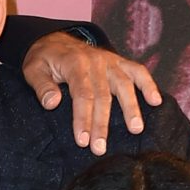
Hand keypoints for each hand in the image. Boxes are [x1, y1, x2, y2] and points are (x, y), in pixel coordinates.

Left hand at [23, 33, 161, 153]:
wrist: (56, 41)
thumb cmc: (44, 60)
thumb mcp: (33, 69)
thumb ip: (41, 86)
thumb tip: (52, 103)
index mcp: (74, 63)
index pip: (82, 94)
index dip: (83, 118)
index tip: (83, 141)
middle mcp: (96, 61)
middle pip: (102, 95)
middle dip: (102, 124)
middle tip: (100, 149)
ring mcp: (110, 61)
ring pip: (124, 84)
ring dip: (131, 107)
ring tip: (135, 129)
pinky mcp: (119, 62)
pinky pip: (138, 71)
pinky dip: (148, 84)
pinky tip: (156, 101)